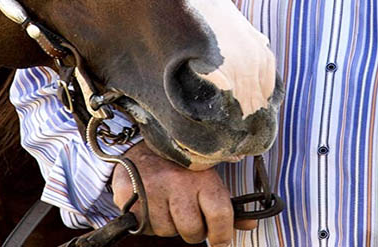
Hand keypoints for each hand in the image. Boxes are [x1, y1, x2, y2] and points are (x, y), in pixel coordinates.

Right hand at [111, 143, 257, 245]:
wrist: (145, 141)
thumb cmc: (182, 165)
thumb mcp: (207, 178)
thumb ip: (227, 205)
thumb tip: (250, 223)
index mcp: (202, 177)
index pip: (220, 214)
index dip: (222, 235)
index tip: (220, 241)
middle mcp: (177, 182)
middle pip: (192, 230)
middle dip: (193, 231)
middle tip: (187, 216)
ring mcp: (151, 188)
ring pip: (165, 231)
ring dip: (167, 224)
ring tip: (166, 204)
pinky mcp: (128, 193)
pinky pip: (142, 226)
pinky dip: (146, 221)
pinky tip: (149, 204)